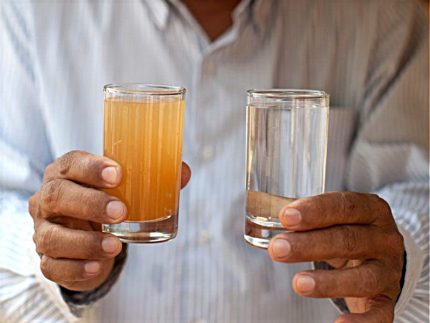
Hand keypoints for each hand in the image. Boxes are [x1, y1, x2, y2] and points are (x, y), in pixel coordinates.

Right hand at [29, 150, 190, 290]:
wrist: (86, 237)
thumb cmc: (104, 203)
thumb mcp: (122, 189)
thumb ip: (153, 179)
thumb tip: (183, 172)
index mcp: (66, 174)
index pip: (71, 163)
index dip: (91, 167)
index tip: (118, 174)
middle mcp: (48, 200)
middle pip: (57, 196)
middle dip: (89, 204)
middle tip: (120, 211)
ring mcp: (44, 230)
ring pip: (51, 236)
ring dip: (85, 242)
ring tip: (115, 245)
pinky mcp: (48, 259)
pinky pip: (53, 266)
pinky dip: (77, 268)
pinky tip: (97, 265)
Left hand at [268, 192, 403, 322]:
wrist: (379, 257)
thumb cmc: (345, 231)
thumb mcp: (333, 218)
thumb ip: (307, 219)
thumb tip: (268, 219)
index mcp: (370, 210)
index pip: (344, 206)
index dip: (315, 211)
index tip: (286, 217)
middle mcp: (384, 238)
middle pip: (348, 240)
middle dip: (309, 245)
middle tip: (278, 249)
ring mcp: (388, 270)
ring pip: (363, 277)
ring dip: (328, 282)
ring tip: (298, 284)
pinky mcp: (387, 299)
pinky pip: (379, 314)